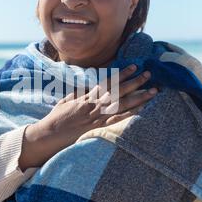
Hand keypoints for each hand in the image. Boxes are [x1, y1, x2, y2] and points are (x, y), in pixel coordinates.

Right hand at [19, 65, 157, 169]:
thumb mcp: (65, 103)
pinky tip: (142, 110)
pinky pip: (116, 120)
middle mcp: (94, 104)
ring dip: (139, 97)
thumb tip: (85, 90)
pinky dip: (130, 114)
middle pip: (119, 90)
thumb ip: (77, 95)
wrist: (48, 134)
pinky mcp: (97, 128)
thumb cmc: (55, 120)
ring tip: (153, 91)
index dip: (122, 74)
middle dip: (135, 82)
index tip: (134, 67)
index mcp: (86, 97)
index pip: (108, 82)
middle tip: (148, 74)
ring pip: (122, 104)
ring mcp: (96, 116)